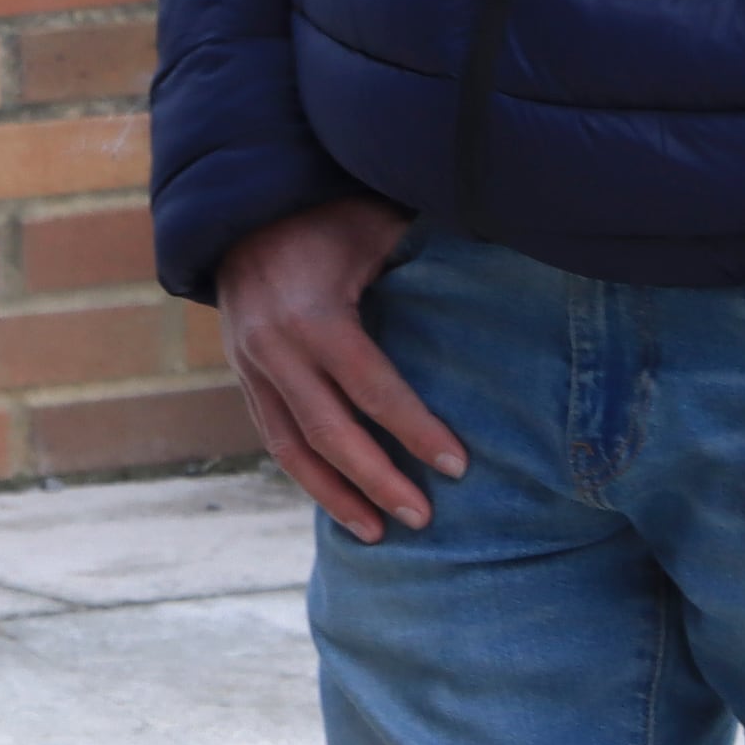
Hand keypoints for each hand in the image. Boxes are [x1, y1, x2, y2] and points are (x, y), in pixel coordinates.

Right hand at [217, 195, 465, 541]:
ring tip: (378, 533)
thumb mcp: (374, 226)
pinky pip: (273, 435)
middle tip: (424, 518)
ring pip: (291, 447)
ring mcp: (249, 365)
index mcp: (314, 314)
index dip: (416, 431)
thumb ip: (425, 254)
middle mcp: (274, 347)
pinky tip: (340, 500)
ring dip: (335, 495)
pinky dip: (306, 474)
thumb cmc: (324, 217)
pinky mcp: (241, 375)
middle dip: (378, 481)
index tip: (459, 467)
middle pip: (330, 433)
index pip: (372, 388)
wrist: (236, 210)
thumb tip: (508, 257)